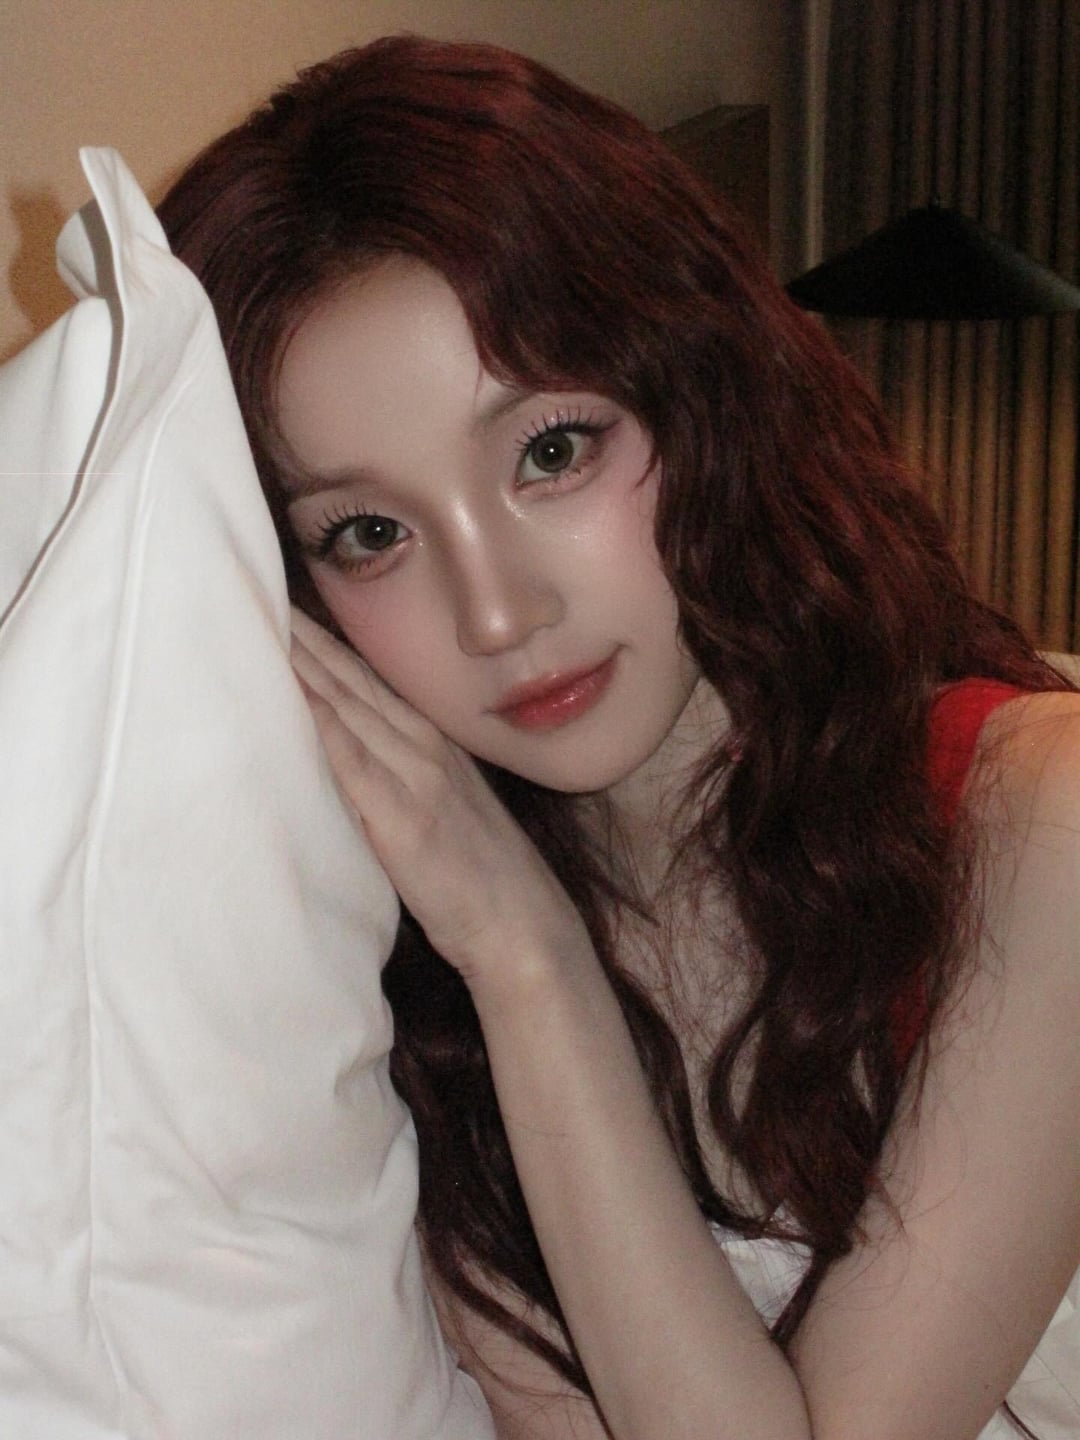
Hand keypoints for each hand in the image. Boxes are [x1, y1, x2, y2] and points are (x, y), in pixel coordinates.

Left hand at [289, 608, 591, 998]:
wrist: (522, 927)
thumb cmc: (483, 880)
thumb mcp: (448, 812)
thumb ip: (407, 780)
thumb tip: (362, 765)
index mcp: (434, 744)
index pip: (370, 682)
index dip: (329, 646)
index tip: (290, 612)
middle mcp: (425, 748)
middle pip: (353, 682)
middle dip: (309, 640)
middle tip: (262, 597)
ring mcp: (416, 778)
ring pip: (350, 709)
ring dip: (308, 668)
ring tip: (268, 629)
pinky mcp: (403, 817)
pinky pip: (355, 761)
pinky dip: (325, 724)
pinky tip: (296, 697)